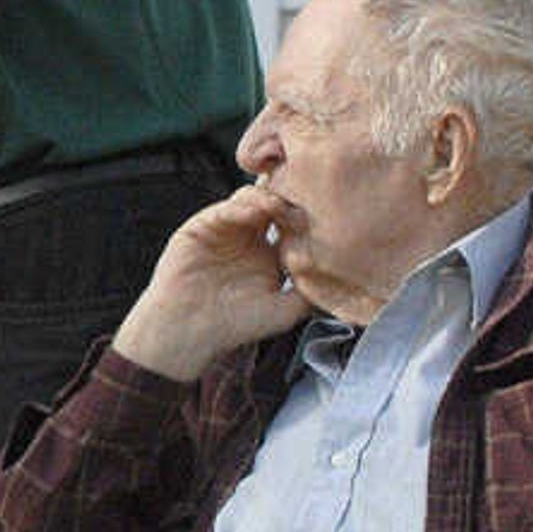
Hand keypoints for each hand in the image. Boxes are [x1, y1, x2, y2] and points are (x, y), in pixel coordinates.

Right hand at [113, 184, 309, 380]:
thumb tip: (341, 277)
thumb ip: (311, 291)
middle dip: (289, 199)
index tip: (326, 219)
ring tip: (281, 208)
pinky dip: (241, 207)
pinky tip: (256, 214)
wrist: (191, 333)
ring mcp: (223, 230)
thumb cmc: (236, 325)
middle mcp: (247, 237)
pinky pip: (222, 209)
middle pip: (272, 202)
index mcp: (268, 252)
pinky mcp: (200, 228)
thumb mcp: (286, 310)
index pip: (291, 222)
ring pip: (249, 198)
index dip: (307, 216)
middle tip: (304, 207)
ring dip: (267, 199)